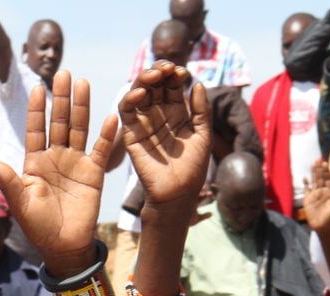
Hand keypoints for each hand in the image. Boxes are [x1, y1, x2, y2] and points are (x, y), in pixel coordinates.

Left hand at [0, 70, 115, 274]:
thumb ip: (7, 180)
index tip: (38, 88)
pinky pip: (101, 150)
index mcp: (35, 163)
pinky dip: (106, 134)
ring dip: (81, 107)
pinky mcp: (94, 174)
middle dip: (61, 98)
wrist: (63, 247)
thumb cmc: (37, 227)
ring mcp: (75, 164)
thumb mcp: (20, 203)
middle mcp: (55, 158)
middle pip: (59, 122)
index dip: (37, 110)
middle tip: (64, 73)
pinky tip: (110, 115)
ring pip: (78, 129)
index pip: (36, 130)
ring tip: (83, 82)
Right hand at [119, 61, 211, 212]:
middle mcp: (159, 114)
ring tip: (154, 75)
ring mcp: (144, 122)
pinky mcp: (131, 133)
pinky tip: (140, 92)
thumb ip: (201, 110)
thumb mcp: (202, 134)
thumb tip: (198, 83)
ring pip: (139, 92)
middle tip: (167, 68)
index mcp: (178, 112)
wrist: (177, 193)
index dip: (176, 75)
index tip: (182, 73)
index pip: (173, 86)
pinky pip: (126, 111)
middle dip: (160, 72)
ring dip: (144, 80)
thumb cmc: (193, 167)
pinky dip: (130, 98)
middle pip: (155, 85)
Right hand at [302, 159, 329, 232]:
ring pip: (314, 181)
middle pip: (320, 178)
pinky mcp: (308, 199)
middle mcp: (323, 191)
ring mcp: (315, 194)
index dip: (326, 171)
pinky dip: (305, 184)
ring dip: (313, 173)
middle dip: (319, 169)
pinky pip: (307, 190)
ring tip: (312, 164)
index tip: (325, 163)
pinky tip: (304, 178)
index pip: (328, 179)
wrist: (322, 226)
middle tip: (318, 159)